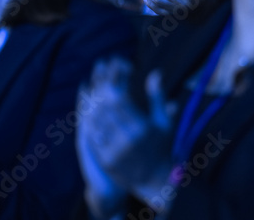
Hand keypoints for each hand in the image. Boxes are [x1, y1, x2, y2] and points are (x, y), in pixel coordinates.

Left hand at [77, 59, 176, 212]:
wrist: (155, 180)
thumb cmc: (162, 147)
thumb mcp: (164, 122)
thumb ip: (157, 97)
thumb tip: (155, 73)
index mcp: (143, 129)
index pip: (121, 99)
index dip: (114, 83)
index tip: (113, 73)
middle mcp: (127, 140)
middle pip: (105, 108)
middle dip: (101, 88)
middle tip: (99, 75)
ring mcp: (114, 151)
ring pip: (96, 121)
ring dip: (92, 102)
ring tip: (92, 88)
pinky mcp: (105, 160)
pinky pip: (93, 136)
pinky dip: (89, 121)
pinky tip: (89, 110)